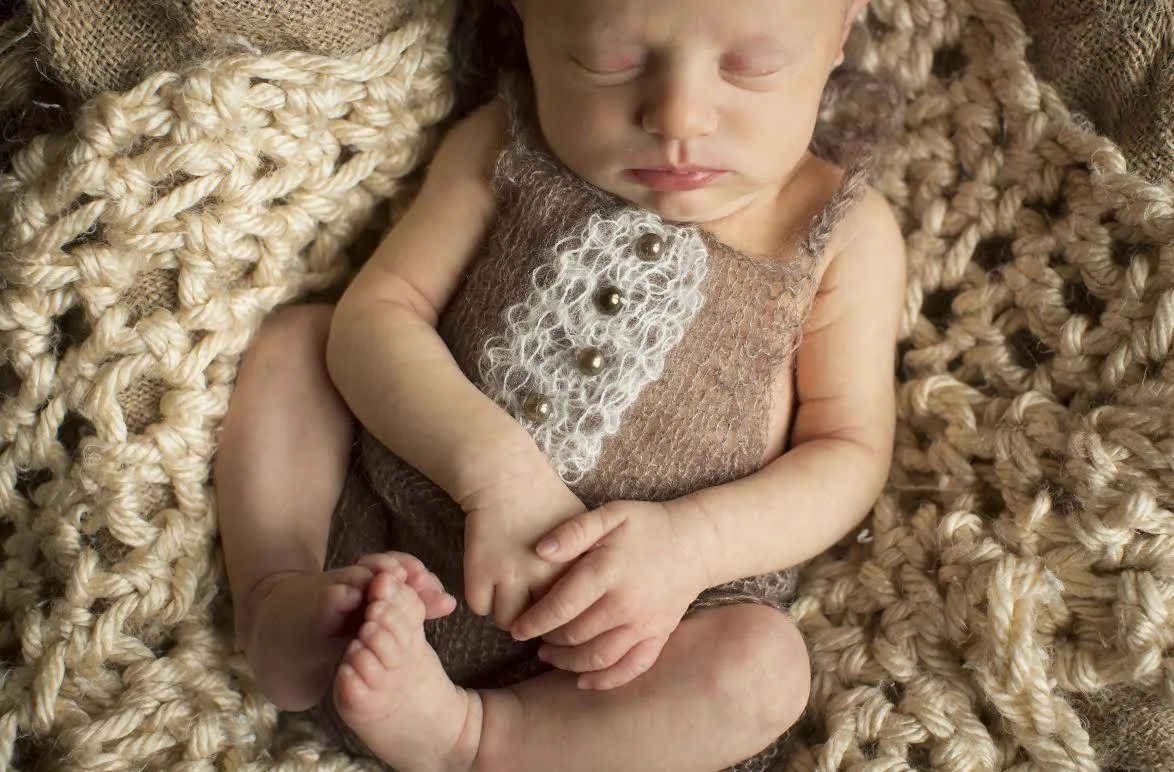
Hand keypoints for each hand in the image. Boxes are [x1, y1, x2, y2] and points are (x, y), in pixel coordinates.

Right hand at [461, 471, 586, 630]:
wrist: (508, 476)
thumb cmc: (549, 502)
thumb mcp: (585, 531)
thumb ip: (592, 566)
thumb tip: (599, 597)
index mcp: (573, 568)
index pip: (573, 617)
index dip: (565, 618)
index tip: (559, 613)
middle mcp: (543, 576)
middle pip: (541, 624)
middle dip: (536, 620)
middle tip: (531, 608)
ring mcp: (510, 575)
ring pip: (508, 621)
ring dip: (507, 613)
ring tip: (509, 597)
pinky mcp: (480, 571)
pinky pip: (480, 608)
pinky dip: (482, 600)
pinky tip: (489, 584)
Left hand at [509, 500, 708, 689]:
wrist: (696, 542)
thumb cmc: (647, 525)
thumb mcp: (610, 515)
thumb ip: (573, 531)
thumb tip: (539, 551)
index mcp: (609, 572)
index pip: (562, 606)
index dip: (534, 621)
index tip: (516, 629)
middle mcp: (626, 603)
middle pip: (576, 635)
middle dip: (548, 641)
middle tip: (532, 638)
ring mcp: (645, 624)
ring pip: (599, 657)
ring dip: (569, 663)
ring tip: (550, 656)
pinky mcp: (659, 636)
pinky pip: (631, 668)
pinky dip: (606, 680)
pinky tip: (584, 680)